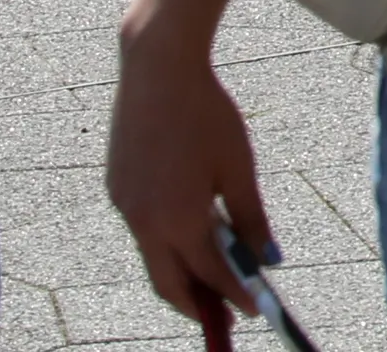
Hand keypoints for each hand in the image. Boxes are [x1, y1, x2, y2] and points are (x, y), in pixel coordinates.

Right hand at [104, 37, 273, 337]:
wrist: (156, 68)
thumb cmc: (205, 113)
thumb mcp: (238, 167)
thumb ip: (252, 218)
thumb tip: (269, 259)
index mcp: (177, 220)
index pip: (211, 275)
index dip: (235, 296)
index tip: (256, 312)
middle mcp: (143, 221)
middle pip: (169, 283)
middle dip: (197, 305)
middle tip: (226, 317)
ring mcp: (124, 205)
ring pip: (152, 258)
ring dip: (180, 274)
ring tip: (210, 281)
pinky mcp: (117, 188)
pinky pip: (141, 230)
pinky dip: (165, 244)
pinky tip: (187, 234)